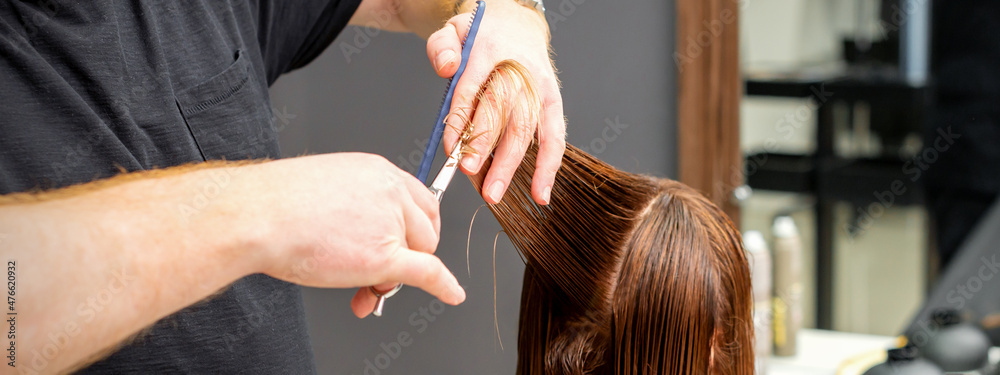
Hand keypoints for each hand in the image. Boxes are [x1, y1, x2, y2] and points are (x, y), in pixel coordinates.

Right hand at [239, 153, 464, 317]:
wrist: (257, 216)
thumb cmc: (276, 205)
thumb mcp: (327, 190)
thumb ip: (356, 207)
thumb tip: (362, 232)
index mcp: (378, 172)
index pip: (419, 201)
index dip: (416, 228)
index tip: (412, 243)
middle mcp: (391, 193)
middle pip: (424, 230)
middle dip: (408, 254)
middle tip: (380, 271)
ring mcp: (390, 223)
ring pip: (418, 255)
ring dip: (396, 276)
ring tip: (361, 286)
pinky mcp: (384, 256)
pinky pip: (426, 272)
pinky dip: (443, 285)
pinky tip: (451, 293)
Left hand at [426, 0, 565, 204]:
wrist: (519, 25)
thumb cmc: (483, 36)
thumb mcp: (455, 29)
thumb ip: (442, 46)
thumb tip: (445, 68)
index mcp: (491, 49)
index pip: (473, 87)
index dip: (461, 119)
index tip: (450, 148)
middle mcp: (519, 69)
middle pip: (503, 110)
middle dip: (485, 145)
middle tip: (470, 172)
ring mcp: (539, 88)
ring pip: (525, 129)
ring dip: (510, 164)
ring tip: (493, 192)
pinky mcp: (553, 103)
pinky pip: (555, 138)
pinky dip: (548, 167)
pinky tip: (539, 192)